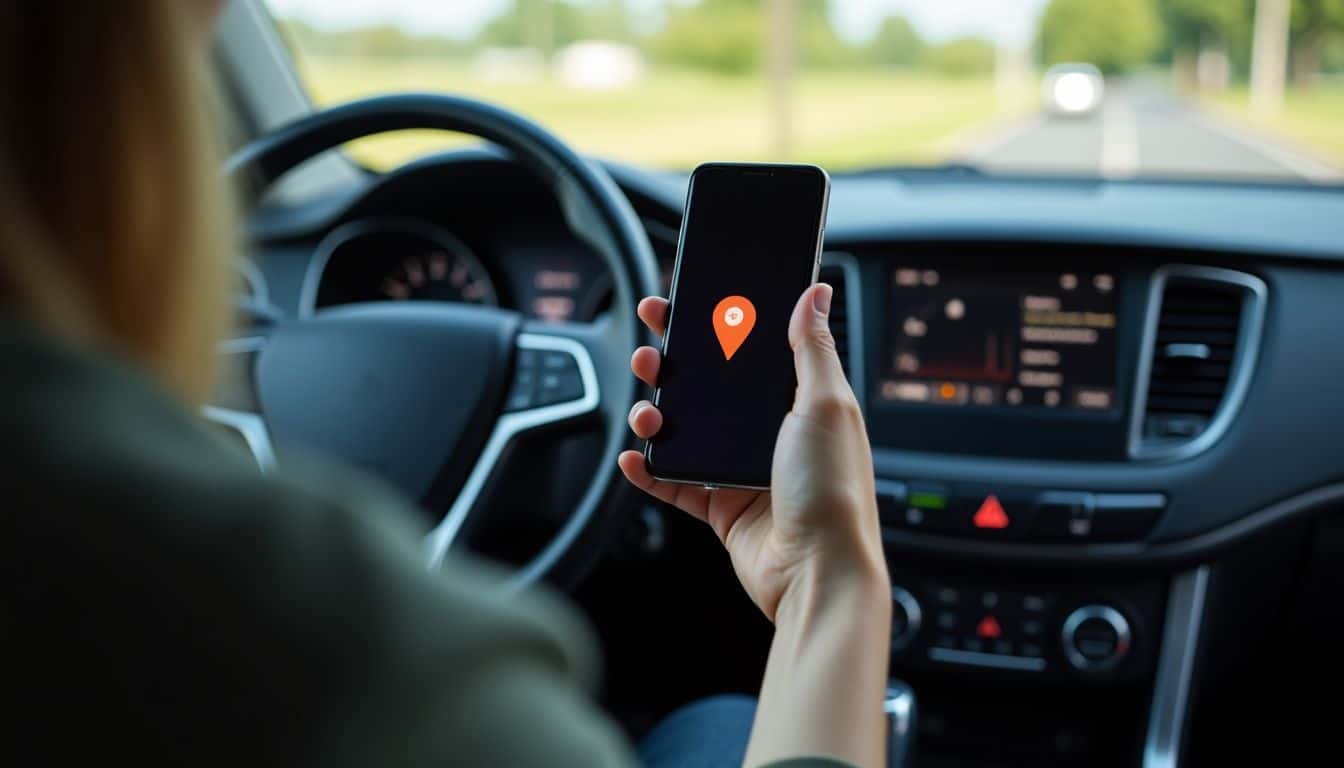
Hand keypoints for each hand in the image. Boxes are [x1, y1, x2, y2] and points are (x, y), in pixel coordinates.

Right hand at [618, 284, 887, 621]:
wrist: (817, 572)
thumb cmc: (835, 491)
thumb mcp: (827, 405)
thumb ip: (813, 348)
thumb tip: (815, 292)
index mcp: (800, 402)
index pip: (751, 350)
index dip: (717, 325)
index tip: (684, 304)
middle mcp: (770, 433)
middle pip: (710, 387)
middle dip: (673, 365)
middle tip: (648, 349)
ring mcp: (743, 471)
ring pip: (686, 432)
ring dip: (656, 416)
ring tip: (643, 412)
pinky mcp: (722, 508)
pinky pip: (675, 483)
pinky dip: (649, 471)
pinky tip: (632, 458)